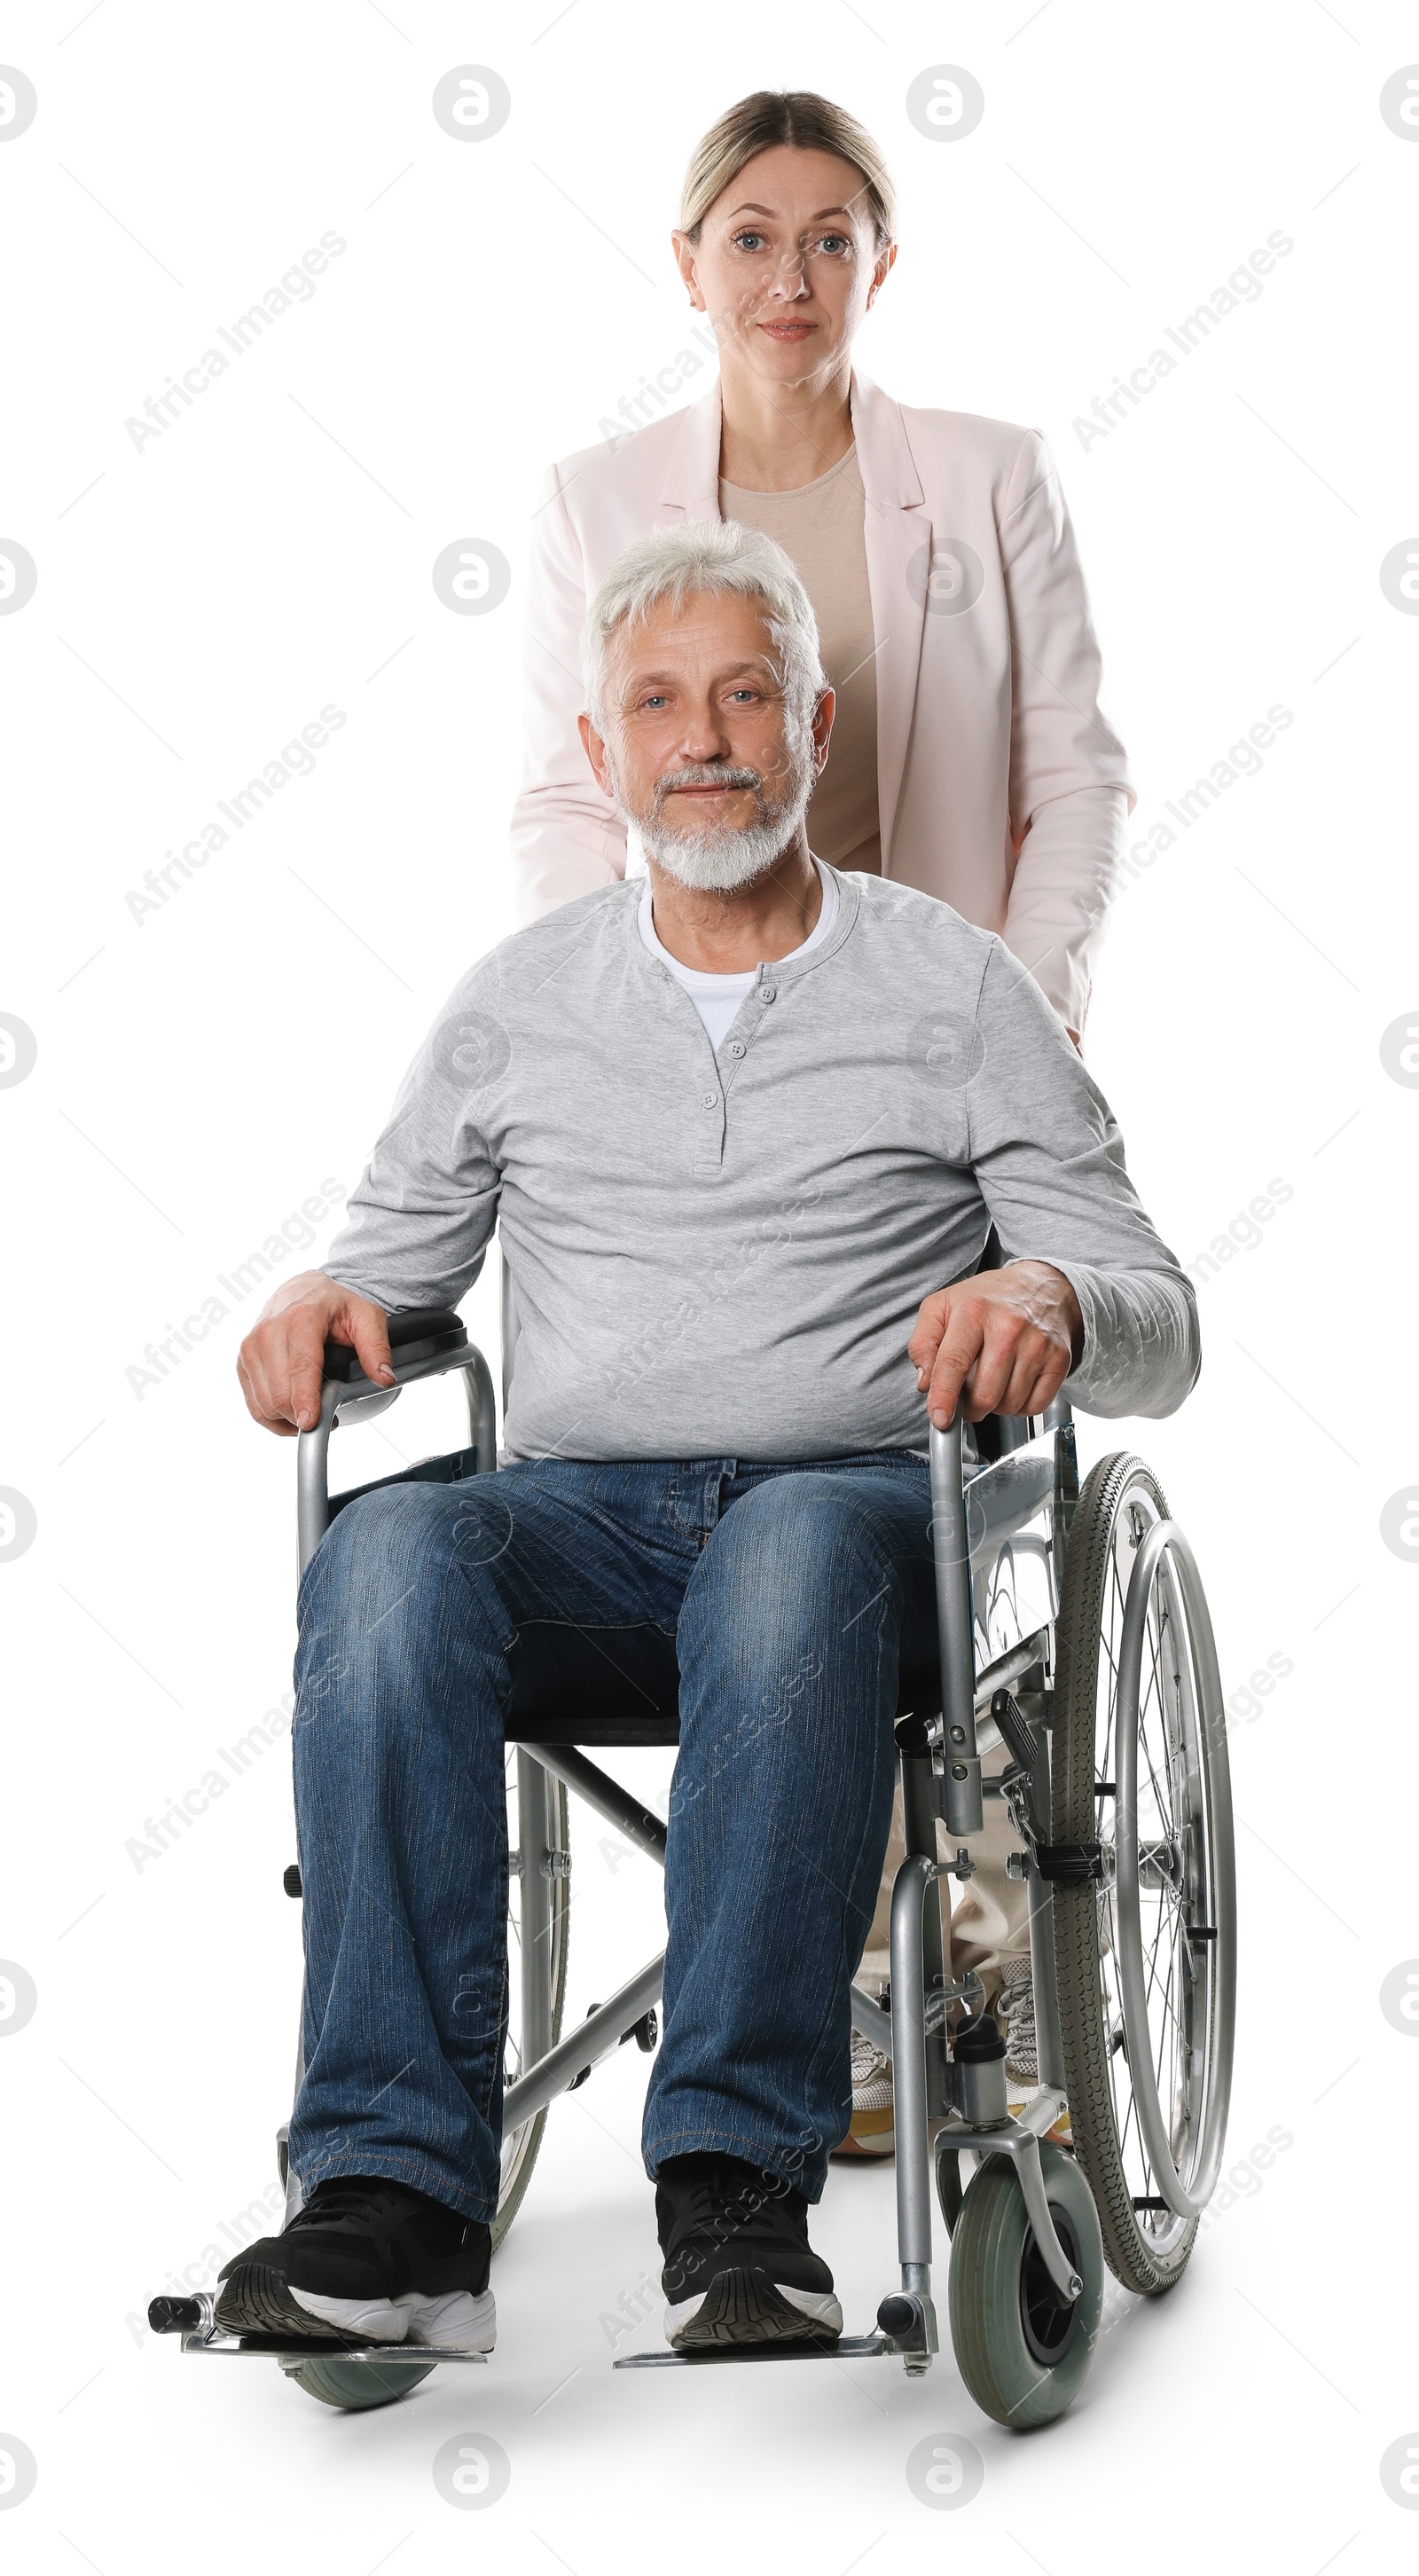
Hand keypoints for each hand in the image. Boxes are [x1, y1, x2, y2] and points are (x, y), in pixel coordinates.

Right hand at [237, 1269, 392, 1436]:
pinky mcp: (242, 1362)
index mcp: (301, 1318)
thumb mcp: (366, 1317)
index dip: (305, 1400)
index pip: (299, 1368)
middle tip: (328, 1417)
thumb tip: (384, 1379)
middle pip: (278, 1393)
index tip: (312, 1422)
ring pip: (264, 1403)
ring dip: (289, 1420)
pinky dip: (272, 1419)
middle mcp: (269, 1331)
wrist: (302, 1290)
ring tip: (313, 1413)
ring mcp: (251, 1347)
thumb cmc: (335, 1306)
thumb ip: (376, 1348)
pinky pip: (253, 1405)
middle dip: (302, 1415)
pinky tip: (293, 1417)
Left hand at [908, 1261, 1082, 1427]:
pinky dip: (1020, 1407)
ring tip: (992, 1381)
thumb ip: (923, 1343)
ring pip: (1009, 1404)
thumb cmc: (988, 1299)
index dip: (943, 1397)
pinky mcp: (1059, 1359)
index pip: (954, 1363)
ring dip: (995, 1405)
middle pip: (984, 1394)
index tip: (939, 1419)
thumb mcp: (942, 1306)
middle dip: (969, 1407)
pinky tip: (1013, 1385)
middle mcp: (1008, 1327)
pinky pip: (1035, 1406)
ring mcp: (1037, 1344)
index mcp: (974, 1311)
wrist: (1041, 1285)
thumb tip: (926, 1383)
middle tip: (966, 1396)